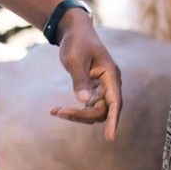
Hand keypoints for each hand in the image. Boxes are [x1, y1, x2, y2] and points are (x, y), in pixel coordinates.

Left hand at [52, 12, 123, 140]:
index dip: (114, 121)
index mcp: (111, 75)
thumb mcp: (75, 60)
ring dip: (76, 114)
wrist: (74, 31)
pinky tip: (56, 110)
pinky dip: (74, 110)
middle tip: (58, 112)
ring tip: (55, 111)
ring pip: (94, 111)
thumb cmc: (76, 42)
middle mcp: (110, 84)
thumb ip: (80, 81)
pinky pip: (87, 106)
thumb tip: (85, 102)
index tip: (110, 138)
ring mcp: (102, 88)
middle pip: (103, 110)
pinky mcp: (93, 90)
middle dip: (82, 115)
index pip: (116, 102)